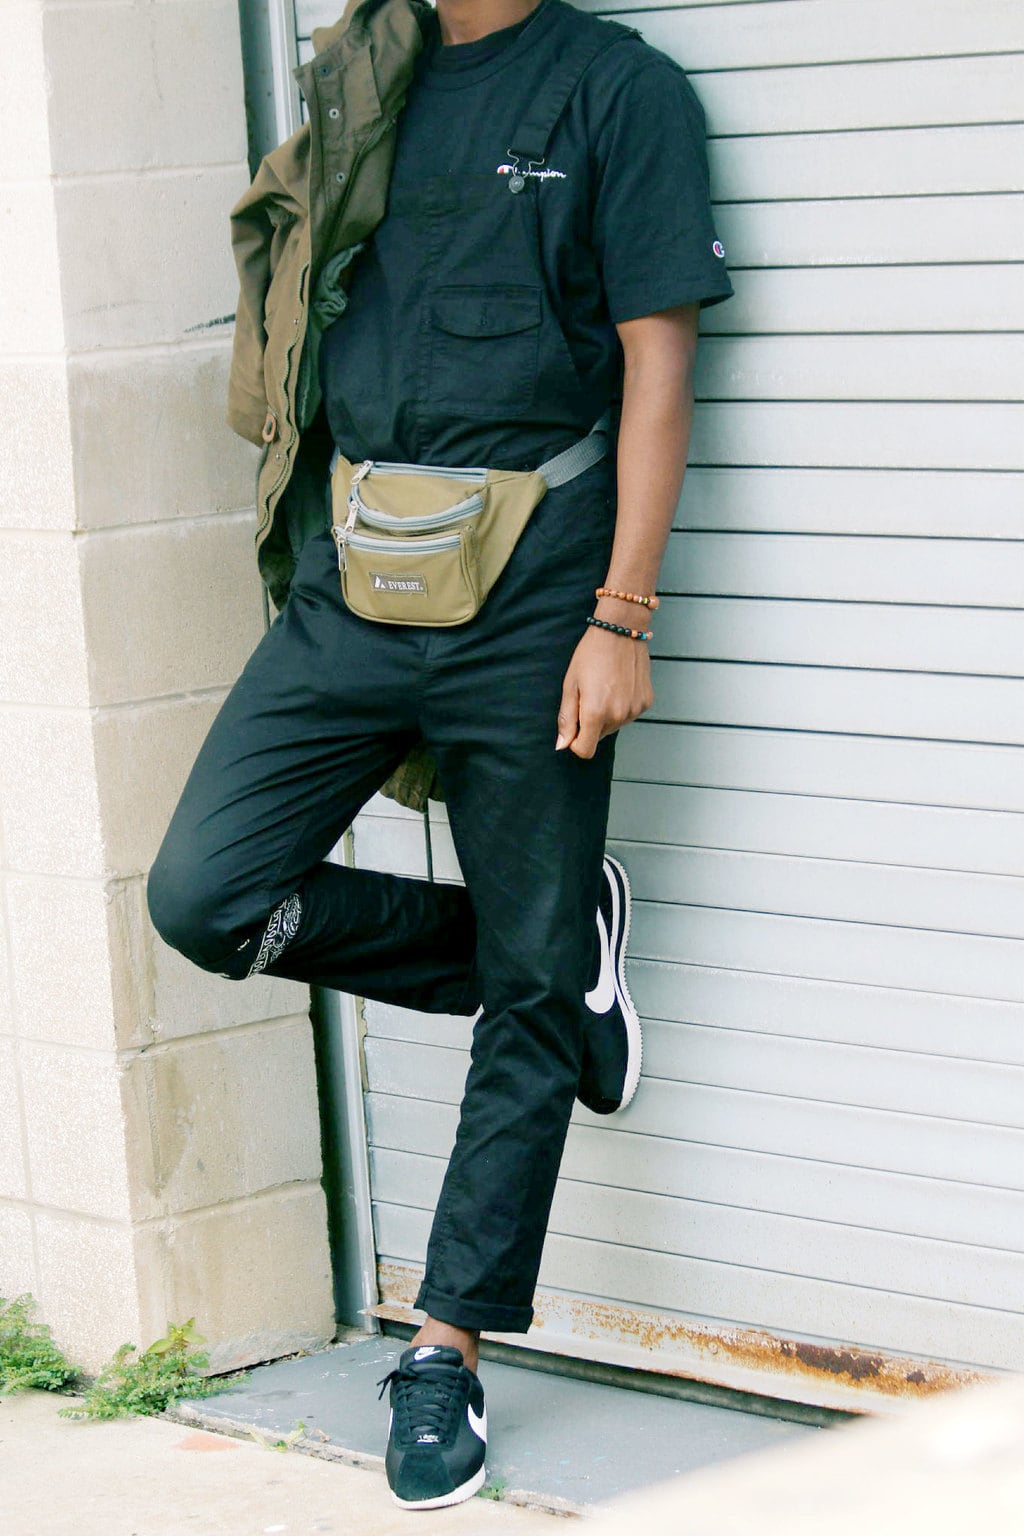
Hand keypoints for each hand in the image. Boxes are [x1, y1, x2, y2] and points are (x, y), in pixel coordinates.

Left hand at [555, 618, 653, 758]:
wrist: (620, 630)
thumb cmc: (591, 654)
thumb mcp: (571, 685)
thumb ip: (566, 718)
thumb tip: (562, 746)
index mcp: (596, 713)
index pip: (585, 751)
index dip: (575, 742)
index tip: (574, 726)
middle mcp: (618, 716)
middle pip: (599, 738)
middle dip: (590, 724)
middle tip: (589, 695)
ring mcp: (635, 710)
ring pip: (614, 726)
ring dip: (606, 715)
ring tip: (604, 687)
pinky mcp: (646, 703)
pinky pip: (628, 715)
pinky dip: (621, 706)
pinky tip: (619, 685)